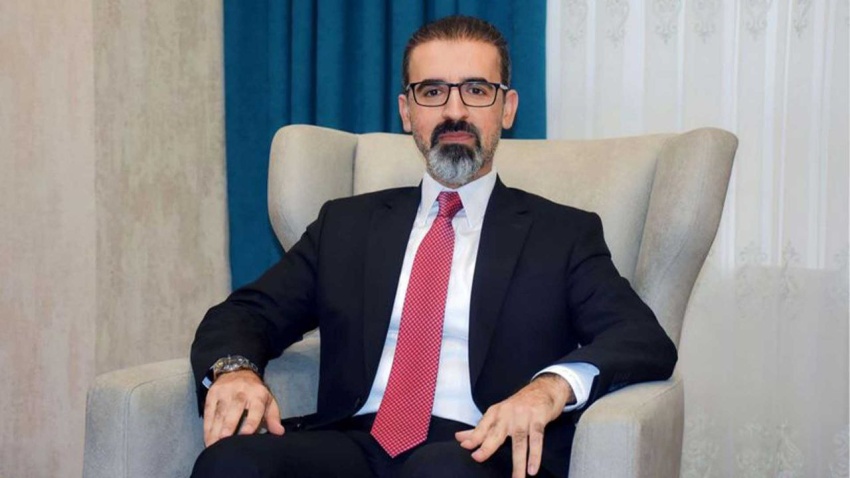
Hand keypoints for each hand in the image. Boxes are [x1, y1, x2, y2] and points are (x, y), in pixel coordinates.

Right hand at [203, 369, 284, 446]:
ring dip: (215, 430)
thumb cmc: (255, 393)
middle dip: (228, 426)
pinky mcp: (212, 394)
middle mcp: (241, 392)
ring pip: (219, 412)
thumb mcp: (268, 401)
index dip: (251, 422)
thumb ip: (273, 418)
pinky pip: (209, 412)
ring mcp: (225, 392)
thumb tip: (279, 432)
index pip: (255, 408)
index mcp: (257, 395)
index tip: (246, 435)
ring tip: (214, 446)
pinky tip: (208, 439)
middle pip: (234, 409)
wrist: (238, 371)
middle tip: (224, 442)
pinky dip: (207, 426)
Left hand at [455, 374, 573, 476]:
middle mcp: (508, 414)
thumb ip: (480, 428)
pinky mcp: (539, 419)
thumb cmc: (518, 405)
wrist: (544, 389)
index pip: (482, 426)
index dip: (474, 436)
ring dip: (518, 462)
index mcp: (496, 412)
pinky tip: (532, 469)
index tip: (465, 446)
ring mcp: (524, 417)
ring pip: (519, 441)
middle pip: (497, 433)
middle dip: (487, 446)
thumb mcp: (498, 413)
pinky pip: (537, 439)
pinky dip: (535, 455)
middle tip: (478, 458)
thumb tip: (460, 438)